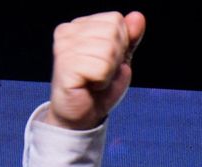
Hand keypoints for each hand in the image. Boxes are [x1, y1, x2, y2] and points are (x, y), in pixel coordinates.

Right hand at [45, 11, 146, 130]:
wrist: (82, 115)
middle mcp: (68, 31)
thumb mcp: (120, 59)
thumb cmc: (99, 87)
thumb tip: (138, 16)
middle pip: (113, 32)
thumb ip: (129, 38)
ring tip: (94, 79)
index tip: (108, 62)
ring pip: (107, 50)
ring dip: (108, 71)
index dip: (121, 45)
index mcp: (80, 25)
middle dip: (115, 58)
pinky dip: (101, 81)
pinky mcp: (64, 65)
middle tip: (101, 73)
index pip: (116, 20)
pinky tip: (89, 85)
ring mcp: (63, 47)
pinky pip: (100, 68)